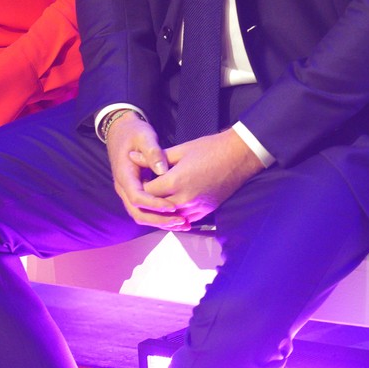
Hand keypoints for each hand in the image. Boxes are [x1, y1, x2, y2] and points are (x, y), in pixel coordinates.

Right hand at [105, 112, 188, 228]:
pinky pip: (145, 210)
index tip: (172, 206)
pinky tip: (177, 216)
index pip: (137, 197)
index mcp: (124, 175)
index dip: (154, 204)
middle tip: (181, 221)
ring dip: (160, 221)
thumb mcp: (143, 136)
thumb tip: (162, 171)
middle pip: (138, 213)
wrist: (121, 130)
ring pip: (141, 215)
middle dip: (159, 220)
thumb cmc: (134, 132)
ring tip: (183, 223)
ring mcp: (128, 191)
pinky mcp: (136, 192)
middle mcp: (123, 188)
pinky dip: (159, 216)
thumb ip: (152, 152)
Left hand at [138, 128, 264, 224]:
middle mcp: (185, 198)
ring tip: (154, 196)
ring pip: (170, 217)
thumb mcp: (179, 150)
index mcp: (176, 181)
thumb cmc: (208, 149)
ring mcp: (197, 207)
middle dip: (147, 199)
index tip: (136, 178)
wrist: (237, 157)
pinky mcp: (206, 211)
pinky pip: (185, 218)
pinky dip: (175, 214)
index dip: (139, 185)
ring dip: (161, 209)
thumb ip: (153, 158)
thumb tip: (131, 156)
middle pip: (156, 207)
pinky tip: (170, 205)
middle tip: (142, 188)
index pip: (147, 191)